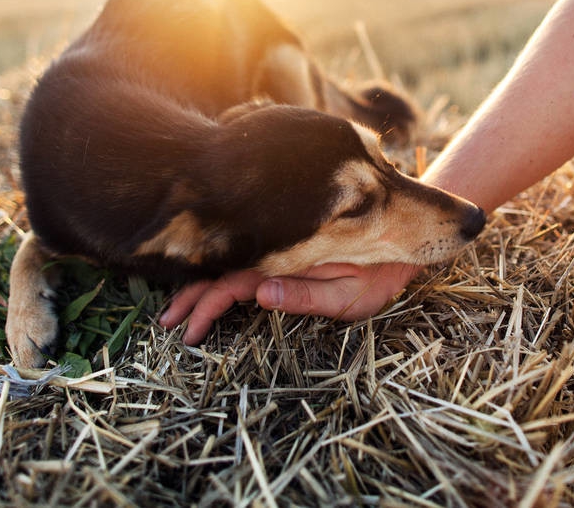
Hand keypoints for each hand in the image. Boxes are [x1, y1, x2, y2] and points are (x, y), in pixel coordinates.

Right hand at [158, 263, 419, 344]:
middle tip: (168, 323)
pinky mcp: (288, 255)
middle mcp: (278, 252)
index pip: (232, 284)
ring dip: (201, 285)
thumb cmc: (380, 274)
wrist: (405, 243)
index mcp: (285, 261)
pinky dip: (220, 275)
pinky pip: (246, 263)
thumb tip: (260, 294)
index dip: (206, 306)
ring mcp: (282, 252)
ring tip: (176, 309)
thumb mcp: (349, 293)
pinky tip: (203, 284)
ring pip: (230, 266)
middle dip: (192, 297)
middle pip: (222, 273)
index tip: (188, 331)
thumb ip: (306, 295)